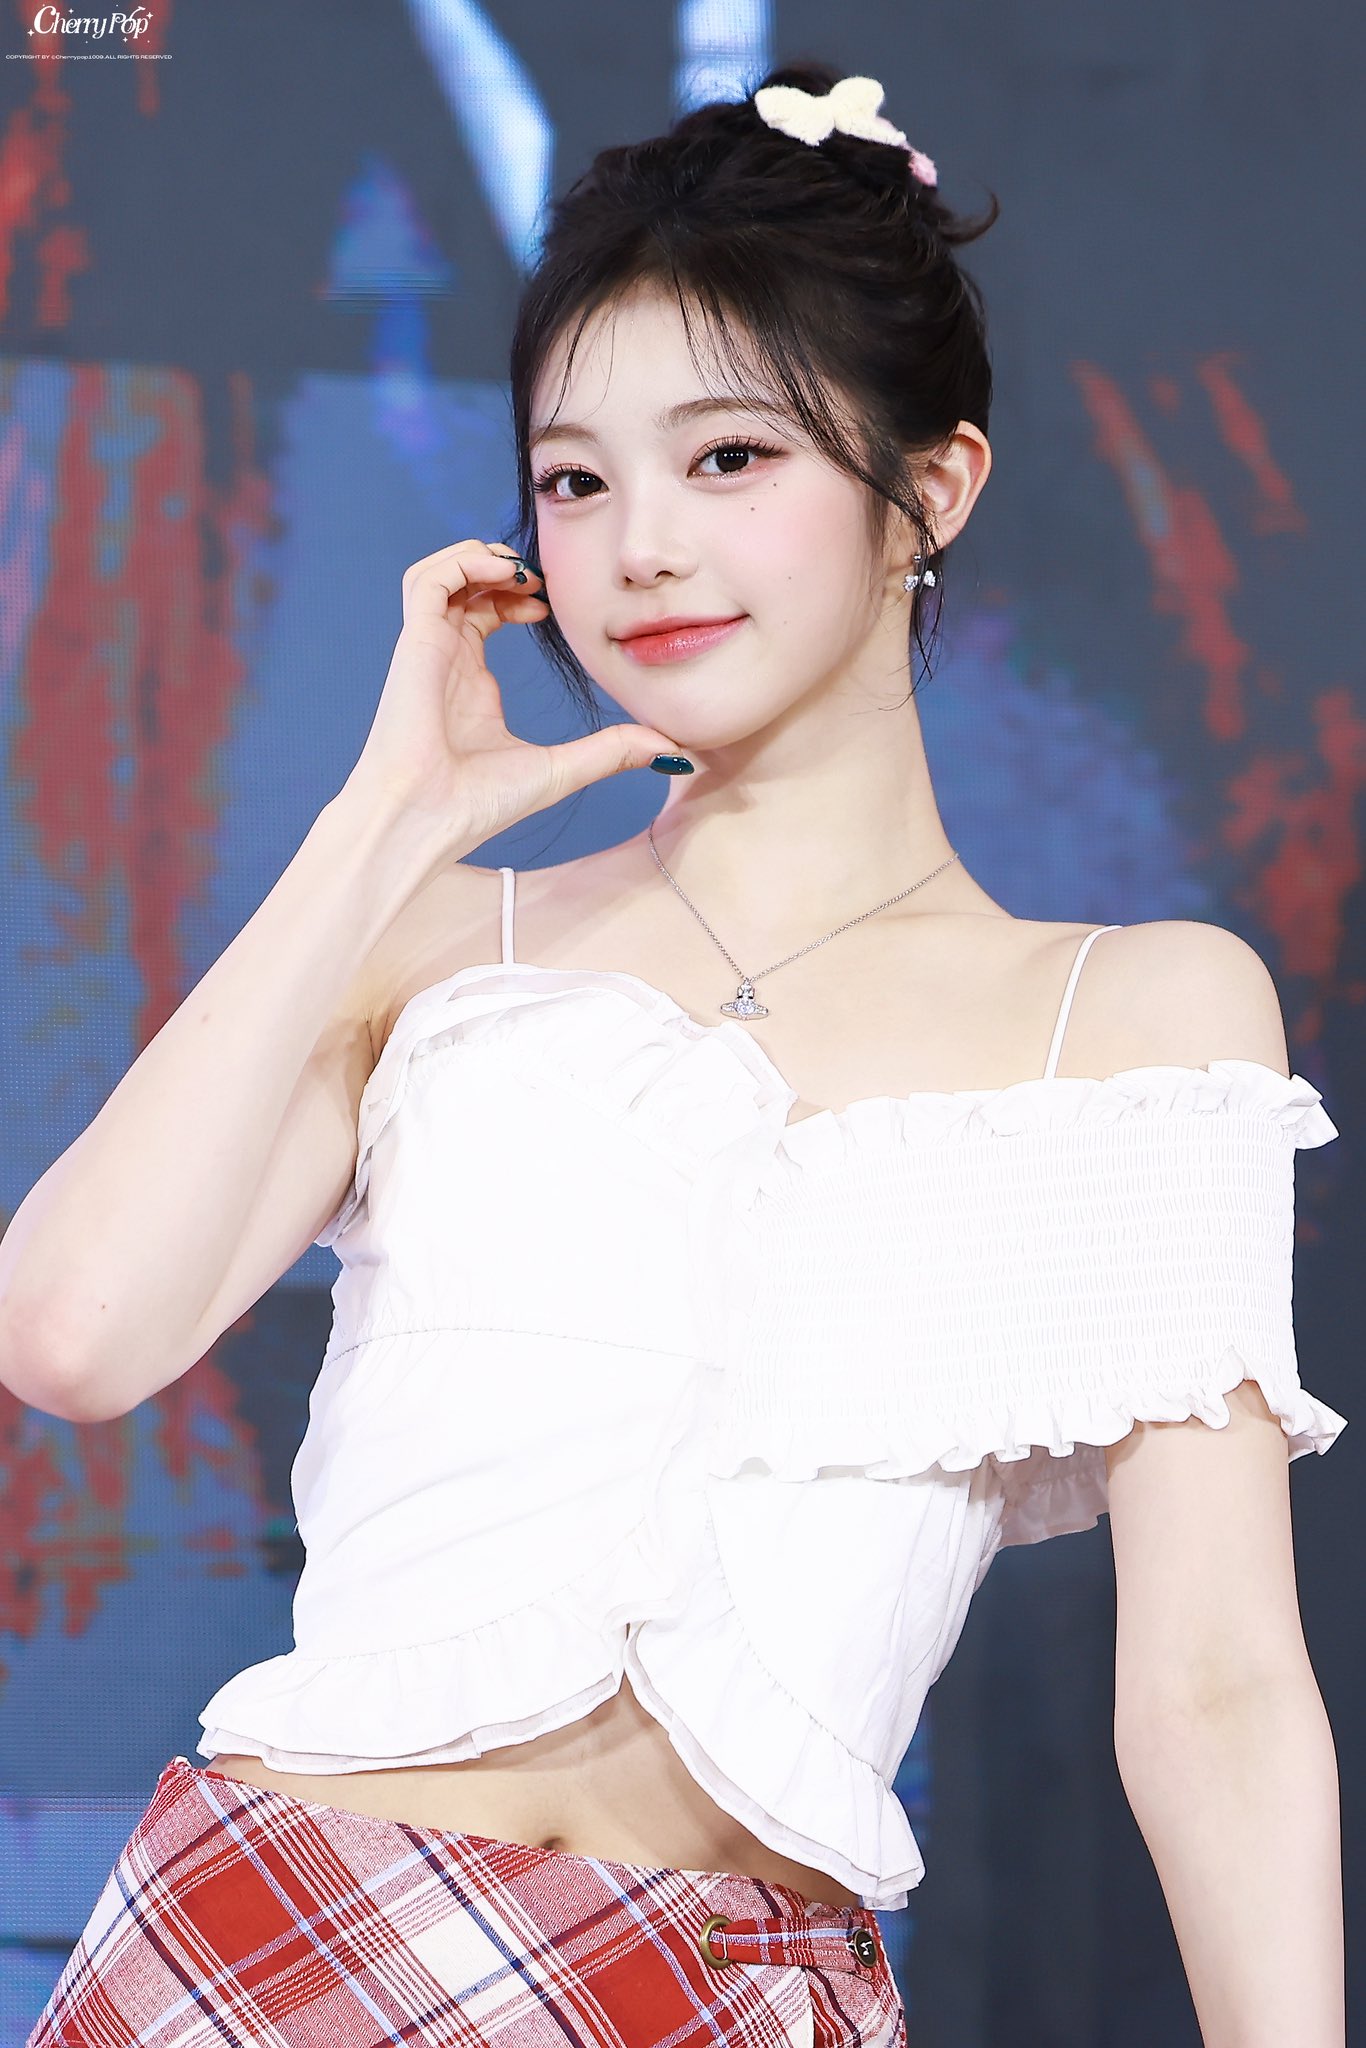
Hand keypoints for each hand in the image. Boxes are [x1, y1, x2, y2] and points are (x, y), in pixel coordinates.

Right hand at [341, 538, 688, 854]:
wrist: (426, 819)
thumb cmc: (476, 805)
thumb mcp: (560, 770)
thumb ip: (610, 752)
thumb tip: (669, 746)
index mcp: (470, 682)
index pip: (485, 614)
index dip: (518, 596)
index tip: (551, 606)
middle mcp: (446, 659)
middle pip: (465, 585)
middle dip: (504, 568)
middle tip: (542, 580)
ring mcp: (428, 649)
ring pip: (441, 574)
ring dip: (480, 557)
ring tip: (521, 570)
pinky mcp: (414, 643)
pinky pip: (428, 580)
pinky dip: (463, 562)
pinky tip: (506, 574)